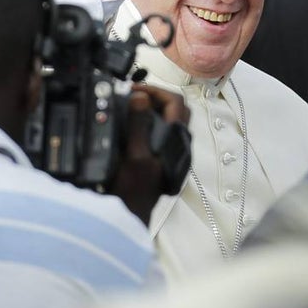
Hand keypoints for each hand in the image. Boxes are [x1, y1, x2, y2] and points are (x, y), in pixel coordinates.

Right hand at [108, 84, 189, 223]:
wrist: (130, 217)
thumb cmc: (132, 190)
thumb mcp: (133, 154)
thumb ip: (138, 124)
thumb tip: (140, 96)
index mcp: (176, 140)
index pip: (175, 102)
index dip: (155, 90)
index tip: (133, 90)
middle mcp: (179, 145)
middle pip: (176, 108)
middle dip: (155, 97)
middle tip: (132, 96)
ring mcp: (172, 153)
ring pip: (169, 120)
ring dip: (151, 110)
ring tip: (128, 108)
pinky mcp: (163, 160)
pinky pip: (160, 133)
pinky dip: (148, 123)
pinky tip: (130, 127)